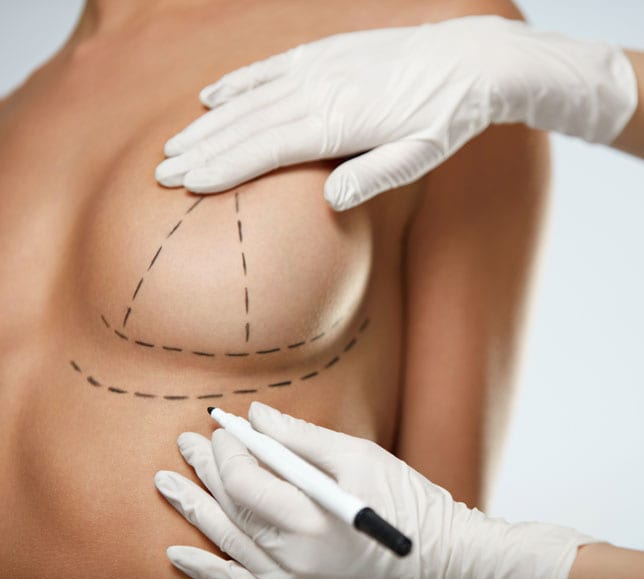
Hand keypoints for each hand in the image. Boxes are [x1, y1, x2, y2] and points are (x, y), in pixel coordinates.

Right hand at [155, 16, 635, 209]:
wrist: (472, 59)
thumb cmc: (446, 116)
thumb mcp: (422, 156)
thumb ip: (375, 175)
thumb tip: (330, 199)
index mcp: (341, 123)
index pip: (268, 149)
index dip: (225, 167)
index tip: (189, 183)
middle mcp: (321, 92)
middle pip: (249, 127)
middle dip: (203, 151)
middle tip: (164, 172)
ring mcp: (319, 68)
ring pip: (252, 99)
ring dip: (210, 123)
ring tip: (175, 143)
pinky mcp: (324, 54)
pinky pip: (271, 68)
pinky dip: (238, 83)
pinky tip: (213, 96)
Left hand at [155, 402, 597, 578]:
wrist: (441, 565)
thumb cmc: (408, 504)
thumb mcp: (358, 457)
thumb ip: (300, 438)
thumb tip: (257, 416)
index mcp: (308, 519)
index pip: (243, 481)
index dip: (228, 449)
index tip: (224, 425)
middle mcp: (291, 558)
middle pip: (229, 507)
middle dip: (206, 469)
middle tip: (184, 443)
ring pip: (225, 541)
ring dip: (194, 508)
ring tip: (167, 483)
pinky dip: (205, 569)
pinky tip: (178, 553)